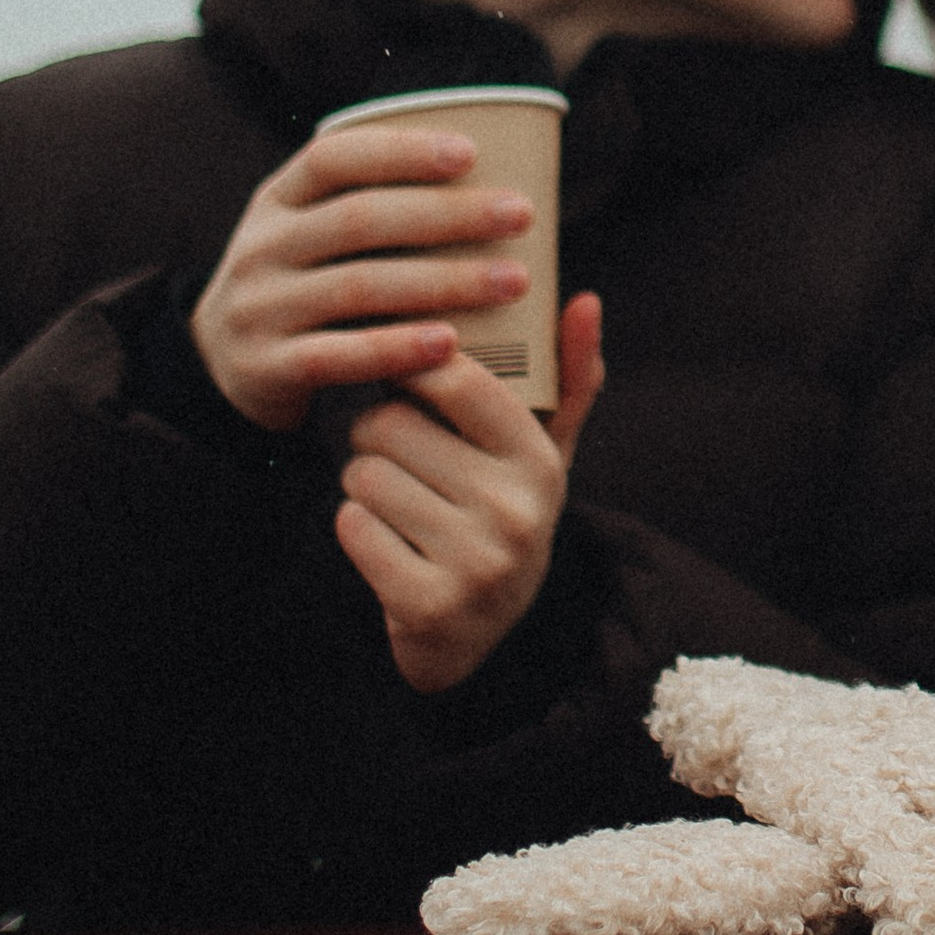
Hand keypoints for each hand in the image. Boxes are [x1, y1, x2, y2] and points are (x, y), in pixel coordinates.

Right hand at [189, 121, 537, 434]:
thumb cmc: (302, 289)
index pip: (333, 157)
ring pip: (358, 287)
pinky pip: (338, 356)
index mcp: (278, 200)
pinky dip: (397, 349)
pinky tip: (450, 345)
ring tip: (513, 281)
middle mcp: (262, 246)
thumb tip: (483, 176)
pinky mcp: (265, 367)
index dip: (400, 151)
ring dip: (443, 282)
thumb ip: (368, 208)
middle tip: (520, 216)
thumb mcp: (312, 235)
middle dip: (448, 215)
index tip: (471, 153)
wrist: (221, 368)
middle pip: (360, 220)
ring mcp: (259, 307)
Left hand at [337, 295, 606, 693]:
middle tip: (401, 456)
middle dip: (379, 436)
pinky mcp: (428, 604)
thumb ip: (566, 375)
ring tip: (397, 500)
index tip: (402, 377)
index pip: (455, 377)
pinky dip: (356, 530)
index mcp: (540, 462)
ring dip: (363, 484)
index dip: (411, 368)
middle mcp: (516, 512)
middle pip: (389, 424)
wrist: (482, 636)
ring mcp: (475, 564)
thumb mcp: (542, 451)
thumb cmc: (501, 514)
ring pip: (362, 474)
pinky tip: (388, 544)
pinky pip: (351, 527)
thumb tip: (583, 298)